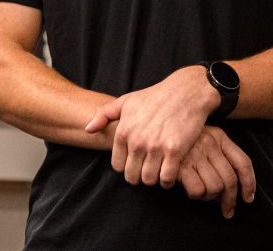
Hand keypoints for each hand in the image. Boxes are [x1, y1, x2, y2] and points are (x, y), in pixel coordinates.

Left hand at [84, 65, 218, 186]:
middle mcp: (137, 141)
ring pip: (149, 180)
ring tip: (159, 172)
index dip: (126, 167)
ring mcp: (156, 147)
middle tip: (148, 170)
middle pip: (132, 176)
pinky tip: (171, 172)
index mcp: (123, 132)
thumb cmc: (154, 97)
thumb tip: (88, 129)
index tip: (135, 163)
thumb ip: (103, 115)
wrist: (184, 92)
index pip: (117, 166)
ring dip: (154, 179)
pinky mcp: (175, 150)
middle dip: (139, 176)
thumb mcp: (125, 101)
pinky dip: (168, 180)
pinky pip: (167, 178)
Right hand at [177, 126, 255, 218]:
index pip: (243, 163)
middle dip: (229, 200)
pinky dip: (194, 195)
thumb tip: (235, 188)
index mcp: (219, 136)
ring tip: (200, 192)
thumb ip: (219, 154)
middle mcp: (209, 143)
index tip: (248, 198)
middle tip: (226, 210)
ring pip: (215, 188)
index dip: (249, 184)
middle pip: (230, 180)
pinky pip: (198, 190)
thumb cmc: (180, 139)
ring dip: (209, 197)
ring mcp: (195, 154)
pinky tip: (187, 189)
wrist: (154, 129)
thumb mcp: (204, 137)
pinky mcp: (181, 165)